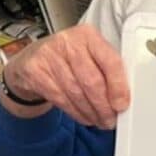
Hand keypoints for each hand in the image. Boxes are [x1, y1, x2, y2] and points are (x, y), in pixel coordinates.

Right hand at [0, 23, 129, 128]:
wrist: (31, 58)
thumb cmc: (67, 56)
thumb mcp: (88, 54)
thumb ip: (106, 69)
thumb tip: (124, 96)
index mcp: (88, 35)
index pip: (110, 61)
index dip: (118, 86)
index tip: (122, 104)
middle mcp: (68, 42)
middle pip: (92, 81)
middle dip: (104, 106)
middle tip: (111, 118)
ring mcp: (49, 56)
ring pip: (76, 93)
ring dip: (91, 112)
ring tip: (100, 120)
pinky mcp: (35, 71)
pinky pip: (61, 99)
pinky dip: (76, 112)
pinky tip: (84, 116)